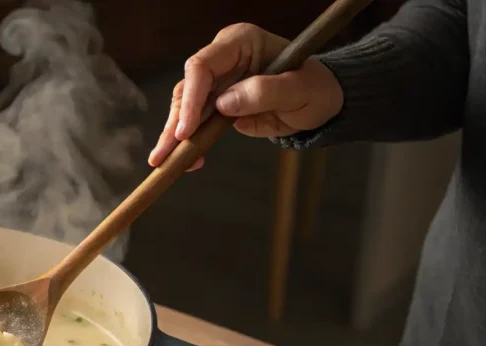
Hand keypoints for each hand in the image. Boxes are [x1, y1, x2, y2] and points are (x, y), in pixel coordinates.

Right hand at [147, 23, 343, 168]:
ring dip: (175, 138)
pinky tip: (188, 162)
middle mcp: (221, 59)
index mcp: (240, 42)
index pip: (202, 66)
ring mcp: (216, 83)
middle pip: (186, 90)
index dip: (191, 99)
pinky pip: (195, 124)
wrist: (322, 101)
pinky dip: (189, 144)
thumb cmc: (316, 87)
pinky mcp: (215, 105)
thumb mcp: (300, 89)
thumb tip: (223, 104)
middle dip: (174, 124)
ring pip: (184, 109)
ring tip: (167, 163)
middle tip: (164, 154)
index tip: (186, 130)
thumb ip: (264, 92)